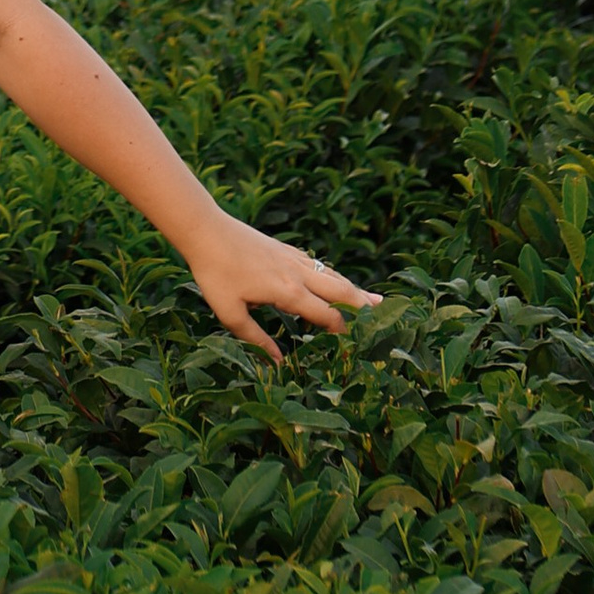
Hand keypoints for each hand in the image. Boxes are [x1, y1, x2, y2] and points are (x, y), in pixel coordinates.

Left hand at [185, 212, 380, 362]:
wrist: (206, 231)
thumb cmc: (215, 274)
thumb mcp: (231, 314)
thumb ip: (256, 339)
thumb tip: (278, 363)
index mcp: (289, 292)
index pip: (327, 315)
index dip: (343, 331)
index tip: (355, 346)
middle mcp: (298, 274)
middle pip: (341, 291)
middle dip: (364, 306)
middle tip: (387, 317)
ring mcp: (294, 259)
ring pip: (332, 275)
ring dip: (354, 289)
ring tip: (375, 300)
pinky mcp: (286, 250)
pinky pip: (319, 265)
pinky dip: (334, 276)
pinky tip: (336, 279)